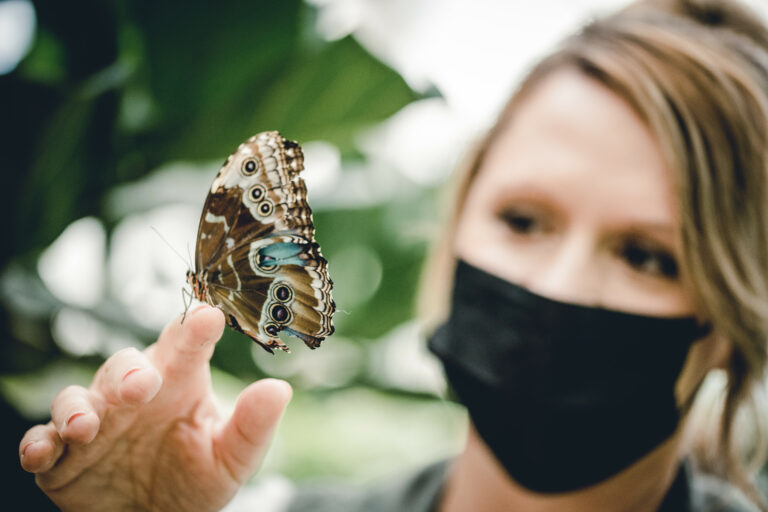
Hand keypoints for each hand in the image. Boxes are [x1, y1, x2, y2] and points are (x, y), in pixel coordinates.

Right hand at [19, 305, 291, 510]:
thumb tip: (279, 389)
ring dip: (78, 408)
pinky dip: (39, 443)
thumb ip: (252, 426)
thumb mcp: (230, 458)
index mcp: (178, 384)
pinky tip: (44, 451)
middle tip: (142, 386)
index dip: (194, 329)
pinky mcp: (63, 455)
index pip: (185, 346)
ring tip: (87, 426)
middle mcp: (134, 394)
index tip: (209, 316)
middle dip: (130, 372)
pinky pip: (43, 440)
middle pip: (125, 365)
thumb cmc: (195, 478)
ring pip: (76, 396)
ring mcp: (96, 421)